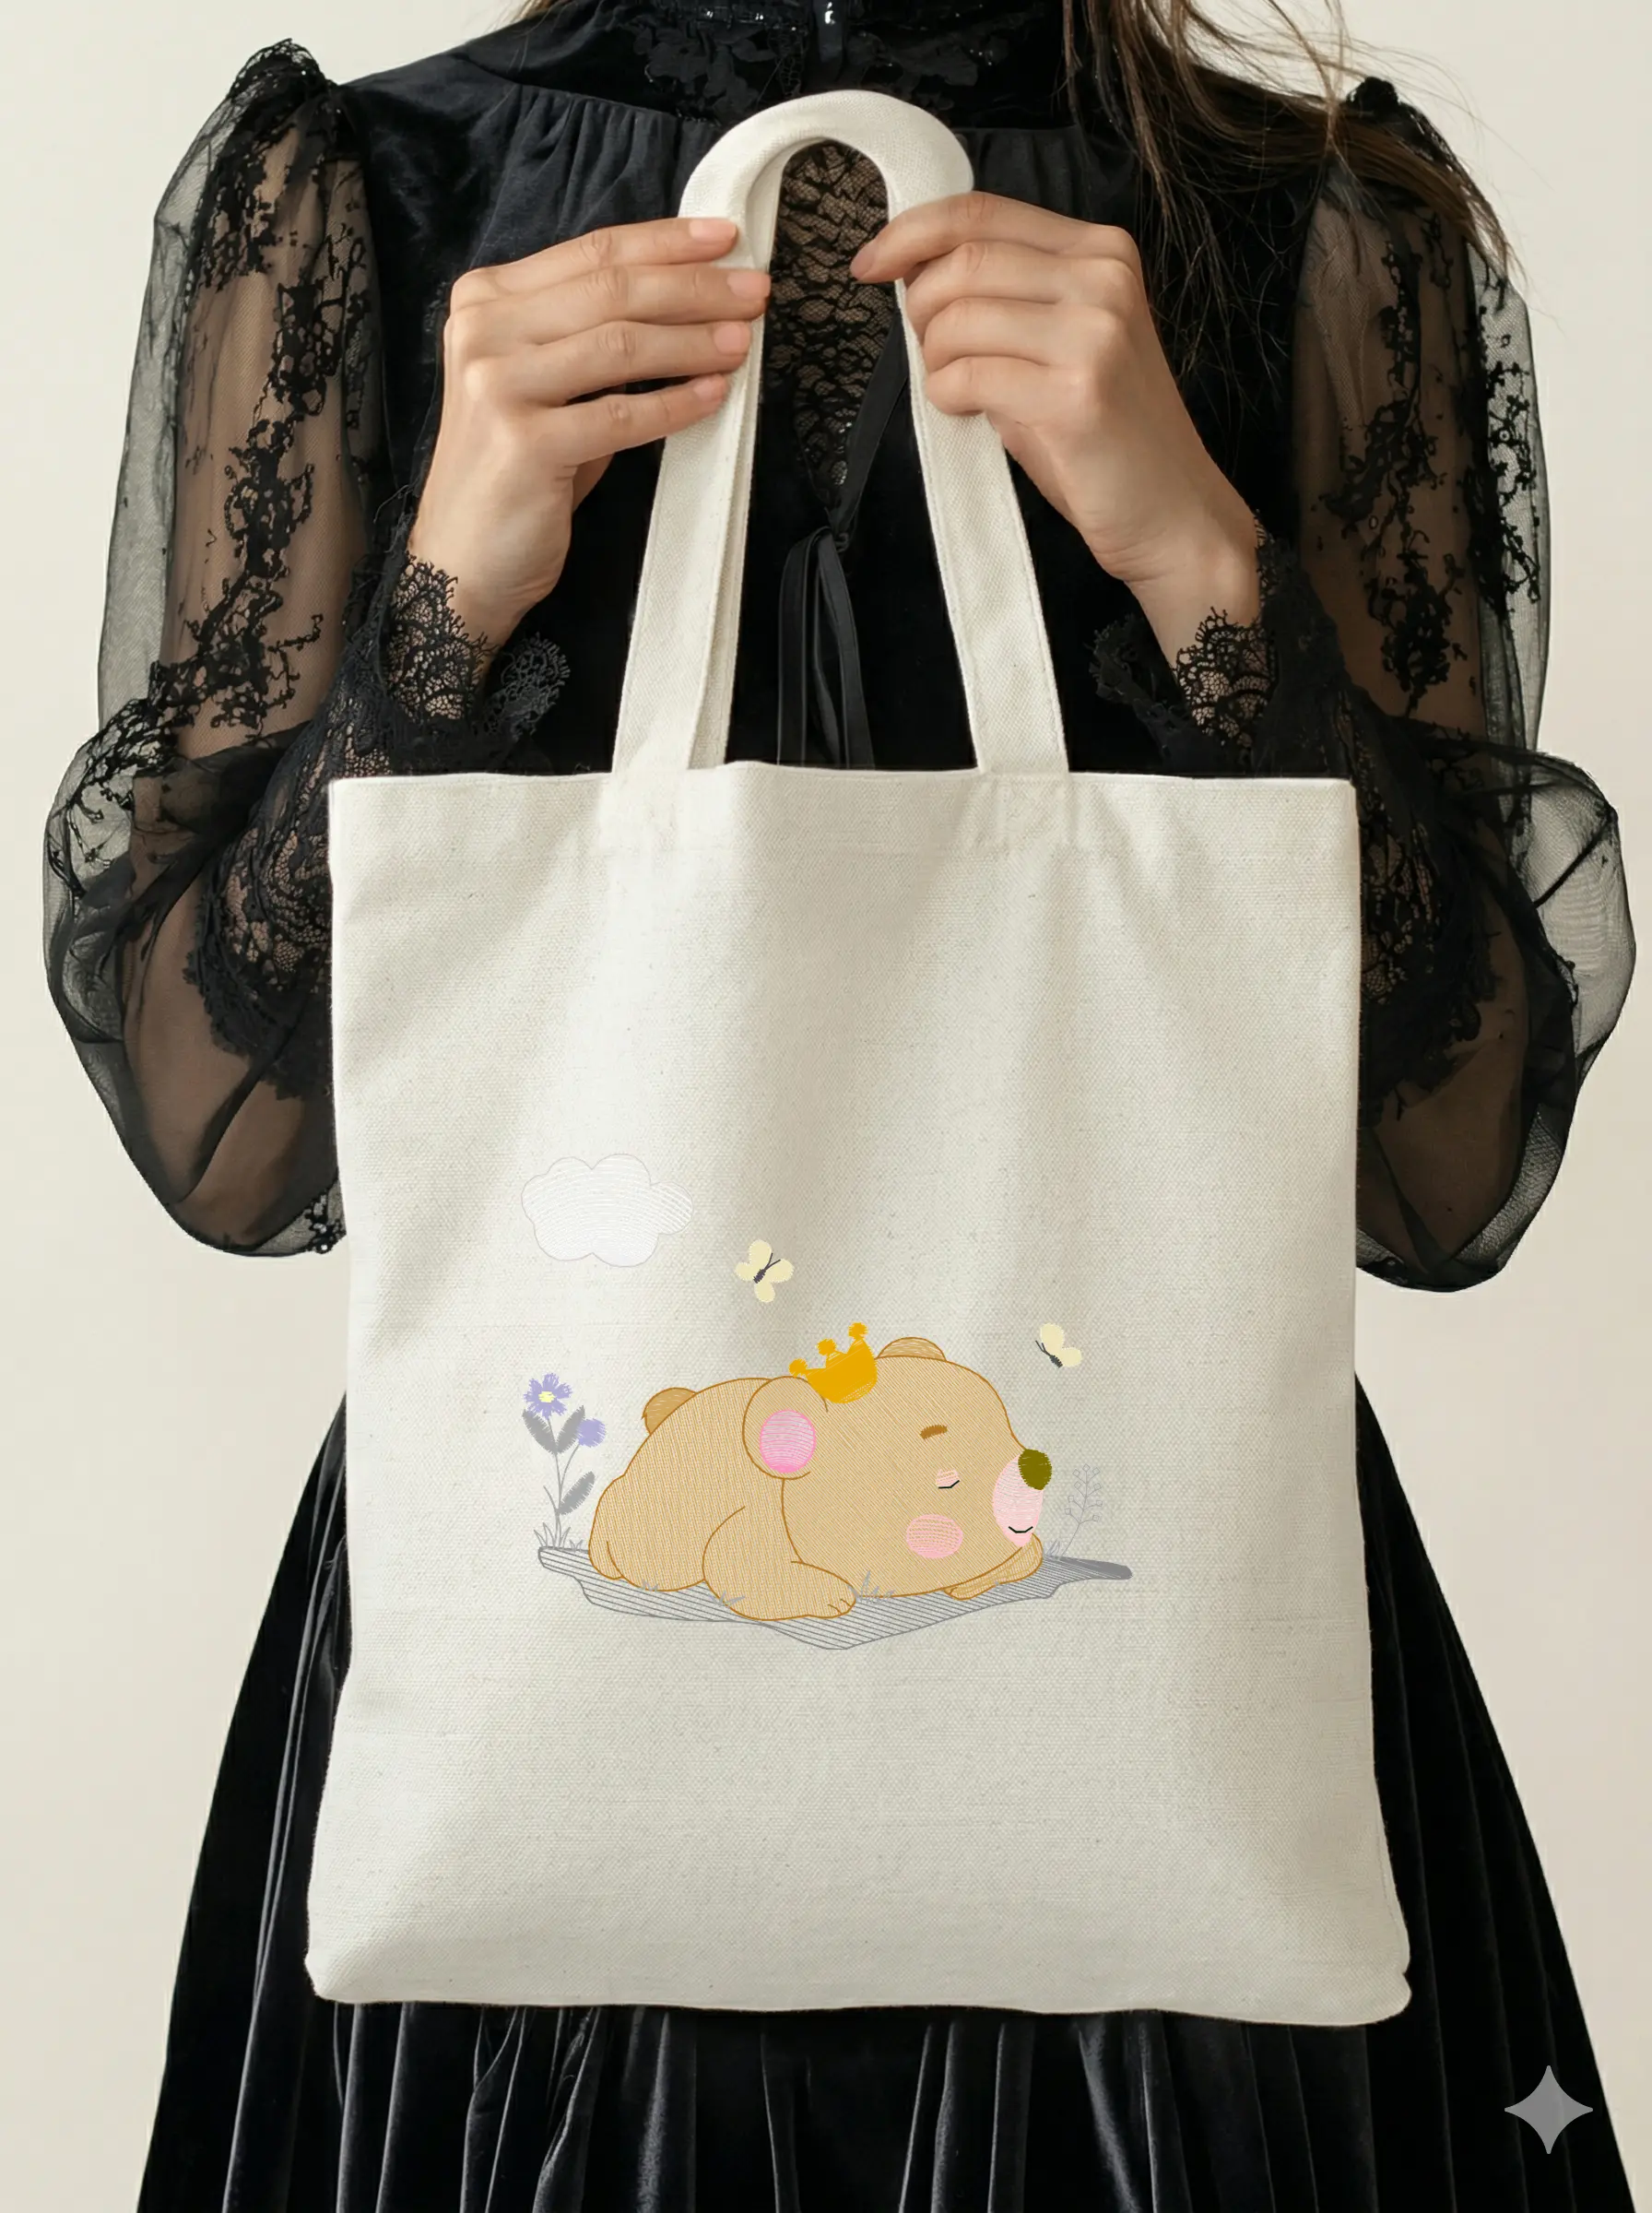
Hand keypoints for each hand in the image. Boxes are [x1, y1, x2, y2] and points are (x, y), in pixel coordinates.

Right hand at [407, 216, 770, 647]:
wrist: (463, 560)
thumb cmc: (518, 474)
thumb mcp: (547, 386)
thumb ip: (591, 336)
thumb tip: (687, 299)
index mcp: (486, 300)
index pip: (591, 254)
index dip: (665, 242)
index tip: (727, 239)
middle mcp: (483, 331)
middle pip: (610, 290)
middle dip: (694, 287)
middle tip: (755, 292)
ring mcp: (497, 385)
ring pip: (619, 344)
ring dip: (692, 341)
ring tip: (742, 342)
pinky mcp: (523, 444)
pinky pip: (621, 416)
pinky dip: (674, 406)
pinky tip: (714, 396)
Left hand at [850, 193, 1260, 652]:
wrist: (1170, 511)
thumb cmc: (1105, 435)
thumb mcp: (1063, 342)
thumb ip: (1009, 298)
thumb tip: (918, 273)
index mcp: (1100, 251)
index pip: (983, 212)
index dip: (912, 232)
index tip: (870, 262)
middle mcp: (1102, 279)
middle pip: (964, 261)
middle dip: (920, 307)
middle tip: (930, 352)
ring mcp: (1093, 334)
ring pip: (959, 318)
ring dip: (935, 359)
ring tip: (957, 389)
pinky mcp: (1074, 394)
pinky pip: (968, 376)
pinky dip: (947, 396)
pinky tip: (968, 412)